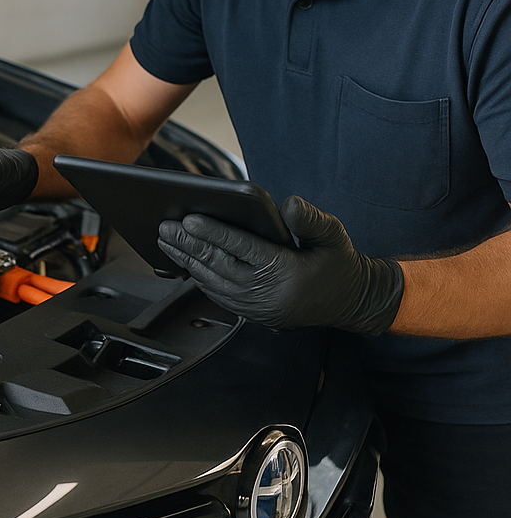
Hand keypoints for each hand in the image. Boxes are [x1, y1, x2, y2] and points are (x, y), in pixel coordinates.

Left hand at [157, 194, 403, 333]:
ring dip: (188, 262)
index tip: (189, 219)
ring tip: (167, 242)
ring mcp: (260, 309)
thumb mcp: (335, 236)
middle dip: (189, 246)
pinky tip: (185, 262)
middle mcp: (270, 295)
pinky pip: (220, 297)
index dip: (214, 233)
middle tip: (165, 228)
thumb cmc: (340, 263)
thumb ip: (311, 220)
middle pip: (220, 266)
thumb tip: (288, 203)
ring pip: (214, 283)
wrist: (352, 301)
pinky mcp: (256, 315)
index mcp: (287, 273)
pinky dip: (199, 278)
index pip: (242, 249)